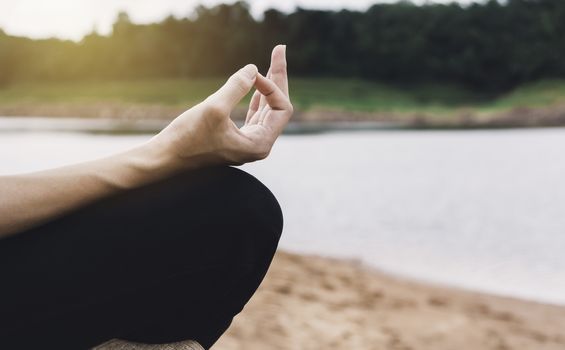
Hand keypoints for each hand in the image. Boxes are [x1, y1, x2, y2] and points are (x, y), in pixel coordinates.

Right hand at [151, 45, 291, 169]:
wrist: (165, 158)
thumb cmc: (187, 138)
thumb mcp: (214, 108)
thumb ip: (236, 87)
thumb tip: (253, 69)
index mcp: (259, 144)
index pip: (281, 108)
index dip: (271, 86)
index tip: (252, 74)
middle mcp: (258, 146)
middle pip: (277, 107)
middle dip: (277, 78)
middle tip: (280, 49)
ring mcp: (247, 143)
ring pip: (266, 110)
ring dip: (268, 86)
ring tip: (273, 62)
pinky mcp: (235, 139)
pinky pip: (254, 116)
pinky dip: (256, 99)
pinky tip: (258, 88)